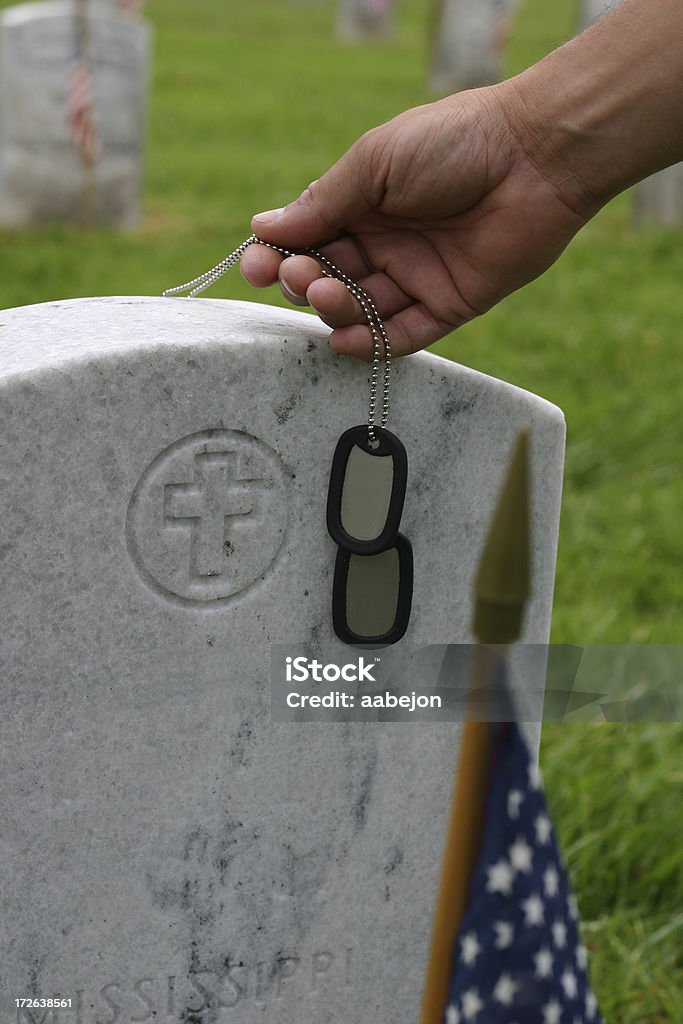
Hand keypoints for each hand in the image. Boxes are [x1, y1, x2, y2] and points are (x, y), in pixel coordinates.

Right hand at [240, 84, 591, 359]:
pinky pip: (404, 335)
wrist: (534, 156)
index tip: (254, 266)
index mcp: (364, 204)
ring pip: (361, 309)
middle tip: (302, 276)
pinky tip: (344, 341)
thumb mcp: (376, 162)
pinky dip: (373, 343)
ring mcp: (416, 276)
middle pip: (329, 278)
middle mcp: (386, 243)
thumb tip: (262, 228)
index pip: (308, 240)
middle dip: (304, 282)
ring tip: (327, 294)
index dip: (277, 256)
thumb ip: (322, 203)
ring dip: (335, 309)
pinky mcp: (449, 305)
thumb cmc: (453, 142)